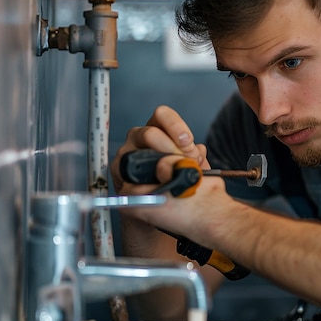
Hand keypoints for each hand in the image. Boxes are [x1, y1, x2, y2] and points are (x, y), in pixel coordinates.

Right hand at [109, 105, 213, 253]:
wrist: (159, 205)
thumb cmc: (175, 179)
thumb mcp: (189, 164)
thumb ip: (195, 157)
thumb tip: (200, 150)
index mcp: (155, 128)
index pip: (161, 115)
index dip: (175, 126)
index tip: (187, 141)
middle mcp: (136, 139)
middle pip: (149, 133)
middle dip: (171, 148)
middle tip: (186, 162)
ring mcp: (125, 158)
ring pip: (138, 156)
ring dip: (161, 168)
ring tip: (177, 179)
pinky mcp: (120, 180)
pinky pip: (132, 183)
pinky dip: (150, 189)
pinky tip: (163, 193)